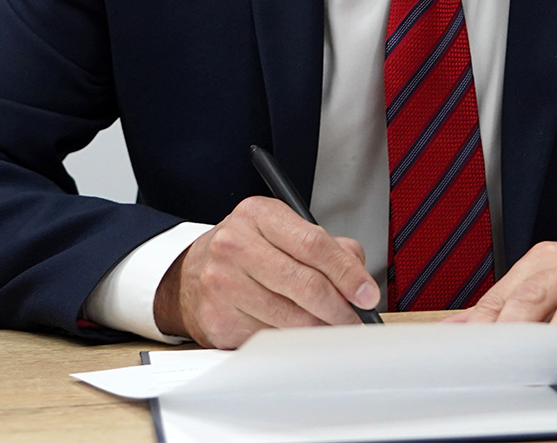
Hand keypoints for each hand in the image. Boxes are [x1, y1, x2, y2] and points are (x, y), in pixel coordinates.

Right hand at [154, 196, 378, 348]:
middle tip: (355, 319)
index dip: (347, 273)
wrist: (189, 275)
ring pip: (290, 318)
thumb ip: (327, 247)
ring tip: (331, 327)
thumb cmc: (245, 251)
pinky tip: (297, 333)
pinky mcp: (218, 319)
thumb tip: (359, 279)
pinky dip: (292, 341)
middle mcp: (235, 245)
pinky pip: (270, 338)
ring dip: (319, 329)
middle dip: (339, 308)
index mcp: (258, 215)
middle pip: (304, 284)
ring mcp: (223, 284)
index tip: (367, 294)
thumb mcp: (283, 231)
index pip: (314, 244)